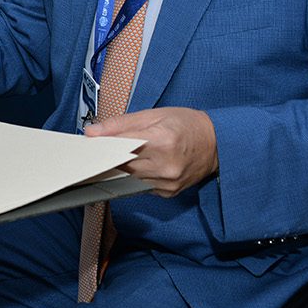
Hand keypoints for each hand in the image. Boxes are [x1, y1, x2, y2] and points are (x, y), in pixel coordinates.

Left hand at [87, 107, 218, 197]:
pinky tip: (140, 165)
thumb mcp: (154, 114)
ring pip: (130, 178)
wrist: (218, 144)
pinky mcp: (168, 193)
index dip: (102, 147)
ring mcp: (168, 182)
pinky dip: (137, 176)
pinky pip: (141, 186)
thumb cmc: (186, 124)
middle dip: (110, 157)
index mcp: (162, 140)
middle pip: (123, 166)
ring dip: (122, 168)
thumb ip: (120, 124)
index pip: (120, 148)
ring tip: (122, 155)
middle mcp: (166, 166)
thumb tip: (92, 132)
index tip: (89, 146)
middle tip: (101, 150)